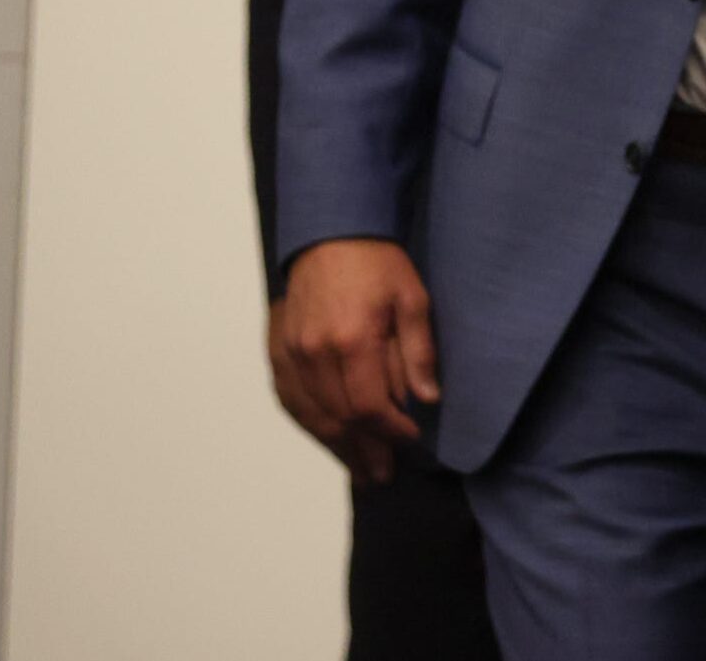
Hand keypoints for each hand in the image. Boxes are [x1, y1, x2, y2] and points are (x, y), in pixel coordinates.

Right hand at [280, 238, 439, 475]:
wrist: (331, 233)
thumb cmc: (377, 263)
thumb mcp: (413, 299)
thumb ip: (418, 352)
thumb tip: (427, 398)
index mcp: (351, 340)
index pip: (369, 405)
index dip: (391, 429)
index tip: (411, 438)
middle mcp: (314, 353)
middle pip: (338, 419)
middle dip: (364, 450)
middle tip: (383, 474)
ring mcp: (290, 353)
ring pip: (311, 416)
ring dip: (336, 447)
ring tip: (359, 470)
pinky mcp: (278, 350)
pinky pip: (290, 400)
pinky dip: (310, 425)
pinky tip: (327, 439)